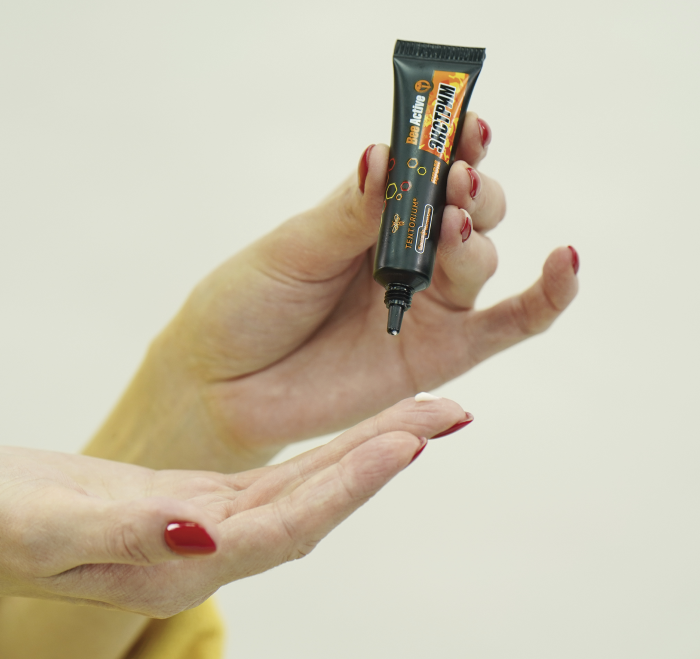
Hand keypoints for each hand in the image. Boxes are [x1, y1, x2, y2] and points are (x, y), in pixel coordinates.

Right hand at [1, 398, 466, 616]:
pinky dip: (328, 451)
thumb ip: (124, 532)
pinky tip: (360, 434)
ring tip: (425, 413)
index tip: (405, 445)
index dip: (349, 487)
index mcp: (182, 562)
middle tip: (447, 415)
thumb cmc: (4, 523)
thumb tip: (200, 537)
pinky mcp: (201, 498)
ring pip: (309, 483)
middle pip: (319, 501)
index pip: (289, 526)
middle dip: (385, 457)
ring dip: (368, 448)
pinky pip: (282, 473)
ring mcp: (211, 523)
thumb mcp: (47, 526)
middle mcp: (212, 547)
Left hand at [146, 114, 576, 460]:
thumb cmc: (248, 307)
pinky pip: (510, 324)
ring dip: (476, 235)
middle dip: (468, 188)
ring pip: (481, 258)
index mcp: (372, 216)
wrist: (225, 388)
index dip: (449, 141)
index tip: (463, 118)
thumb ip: (350, 211)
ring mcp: (427, 304)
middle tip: (453, 179)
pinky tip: (564, 261)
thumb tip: (389, 150)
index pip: (425, 167)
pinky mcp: (440, 352)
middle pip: (466, 207)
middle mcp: (407, 255)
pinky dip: (546, 295)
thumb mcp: (293, 249)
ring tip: (450, 227)